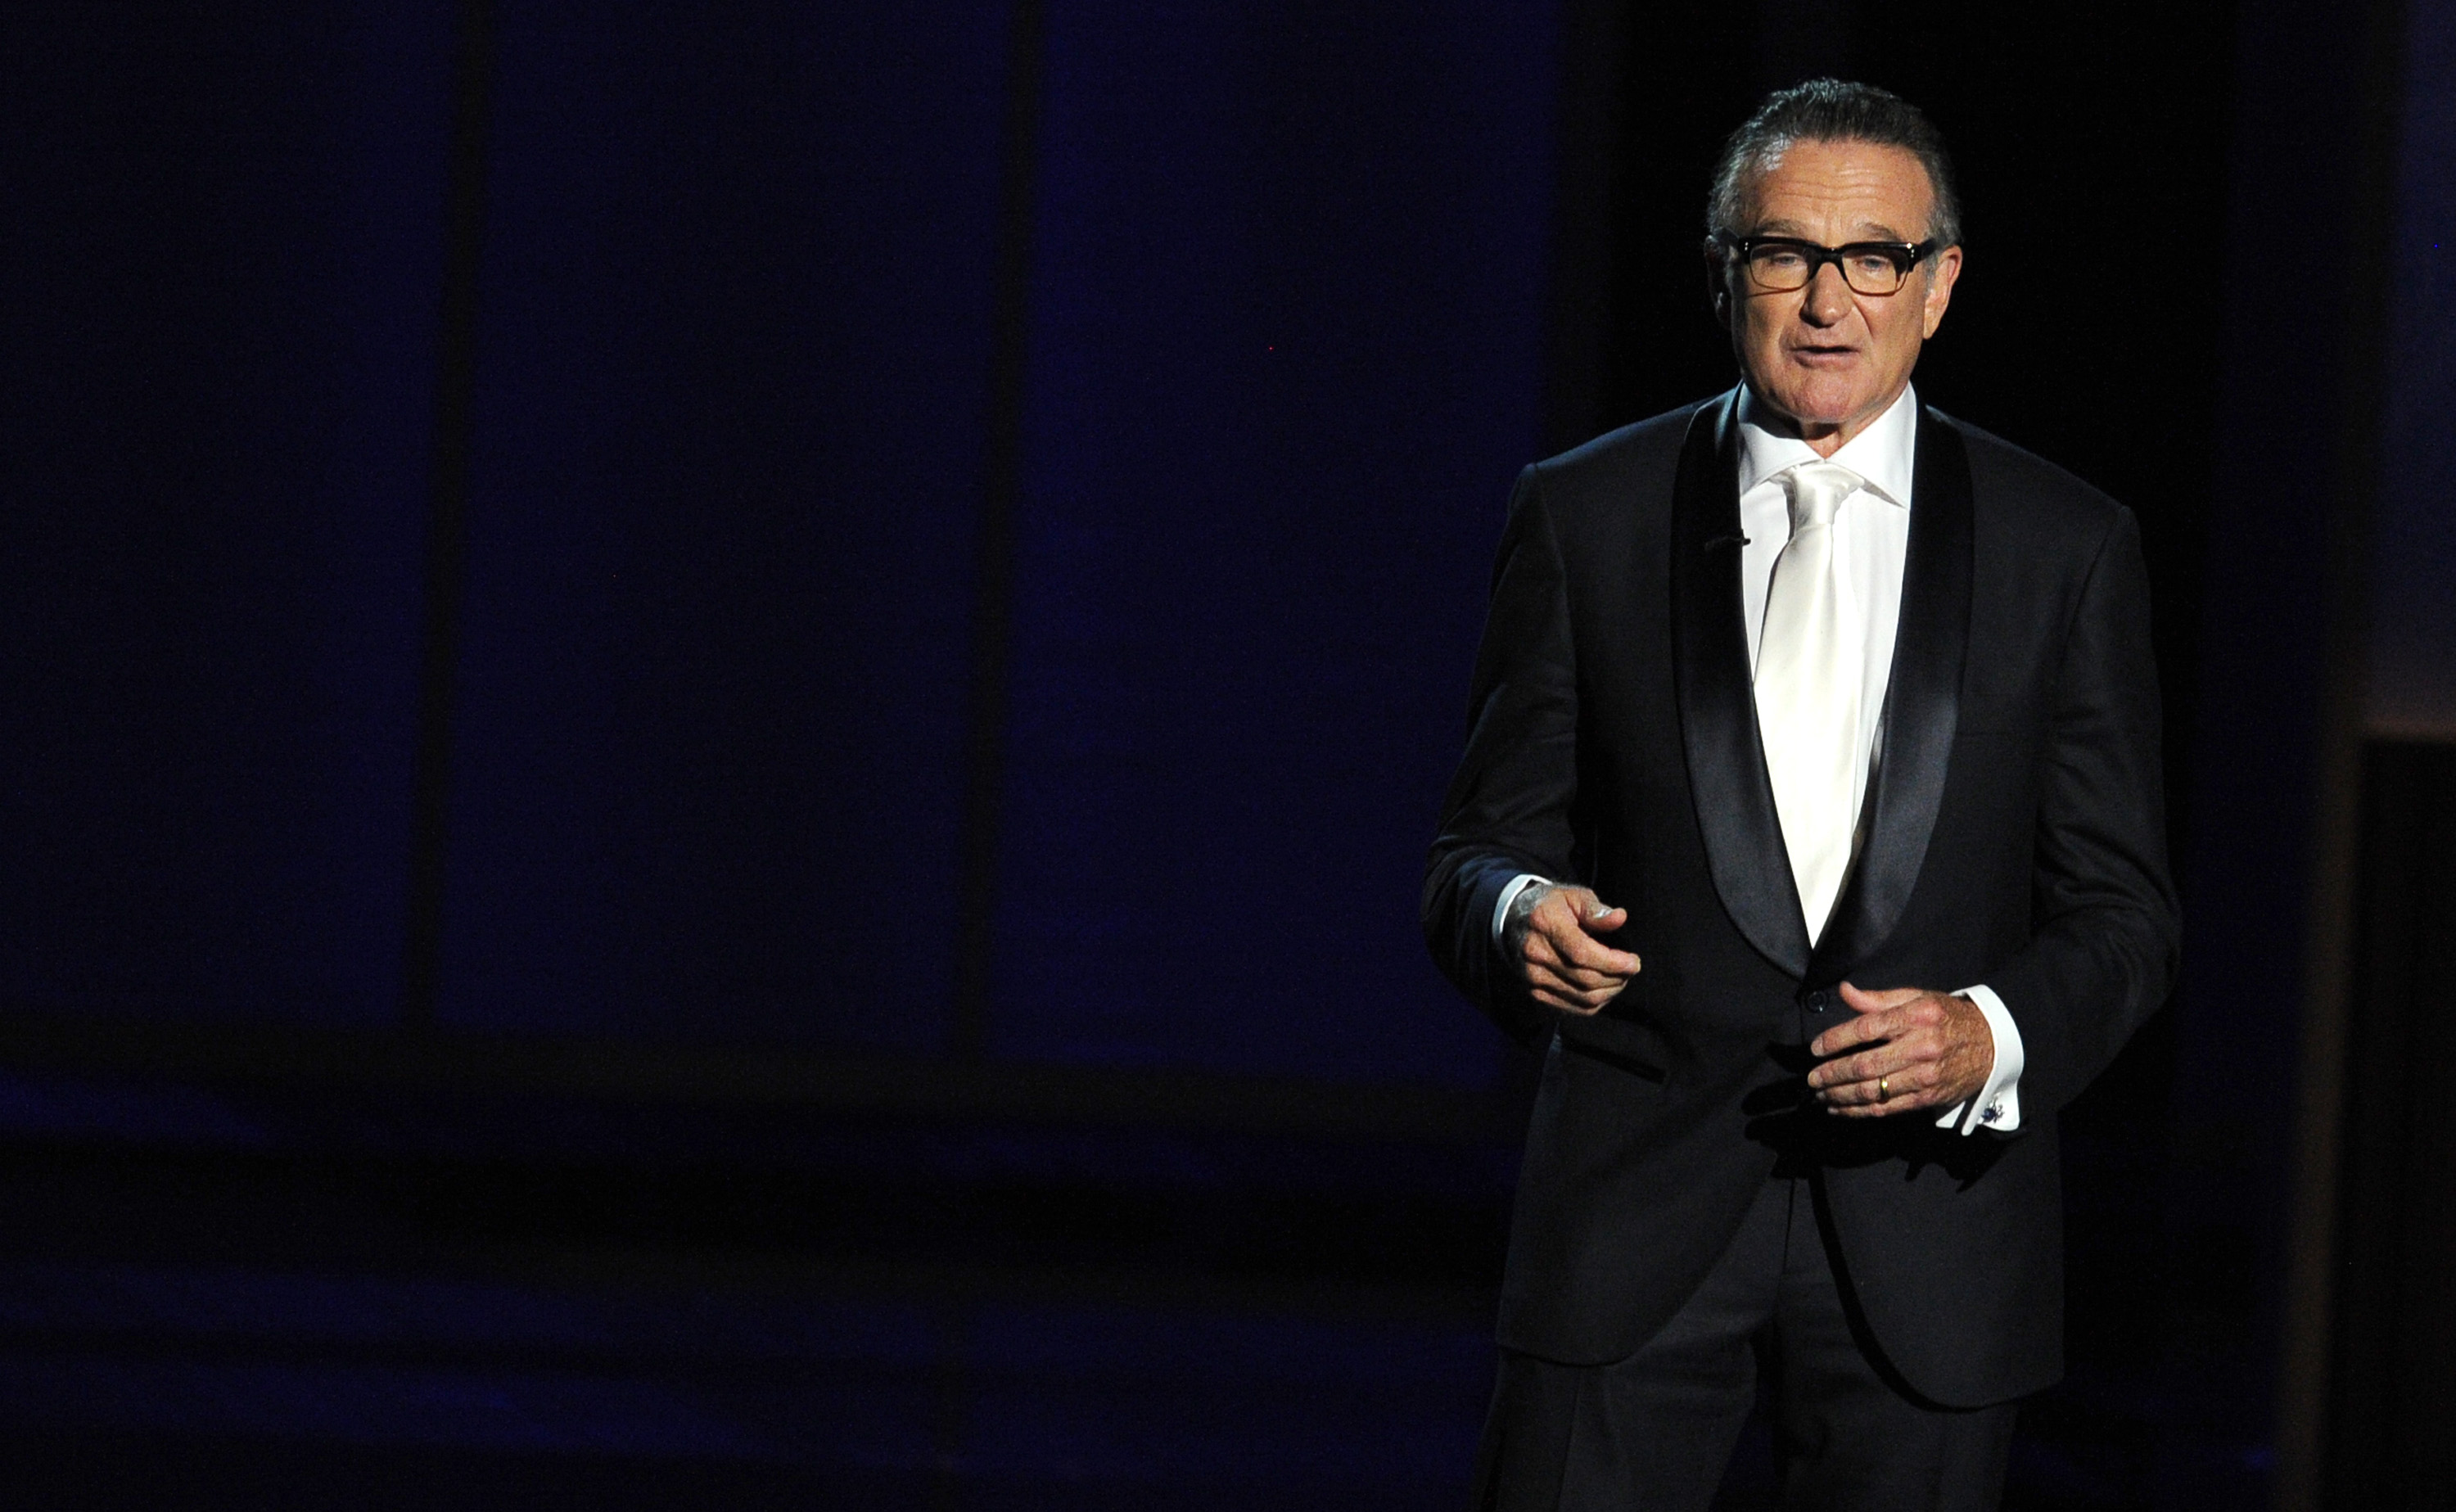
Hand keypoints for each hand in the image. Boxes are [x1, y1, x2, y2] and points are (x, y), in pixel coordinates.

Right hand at [1506, 884, 1641, 1015]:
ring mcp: (1532, 976)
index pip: (1582, 953)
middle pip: (1585, 979)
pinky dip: (1595, 1003)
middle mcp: (1535, 953)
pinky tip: (1605, 990)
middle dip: (1616, 978)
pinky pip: (1573, 1008)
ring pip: (1582, 997)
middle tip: (1631, 969)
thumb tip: (1619, 918)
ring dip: (1609, 992)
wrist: (1514, 920)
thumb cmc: (1551, 906)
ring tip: (1620, 979)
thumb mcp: (1573, 896)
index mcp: (1545, 924)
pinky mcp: (1535, 992)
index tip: (1634, 962)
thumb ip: (1595, 909)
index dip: (1613, 963)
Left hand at [1805, 982, 1992, 1117]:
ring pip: (1874, 1091)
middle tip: (1812, 1078)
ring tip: (1820, 1095)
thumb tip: (1844, 991)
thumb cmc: (1947, 1018)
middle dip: (1832, 1074)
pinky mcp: (1928, 1097)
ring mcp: (1925, 1076)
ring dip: (1841, 1096)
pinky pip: (1888, 1108)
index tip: (1815, 1048)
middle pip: (1866, 1065)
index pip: (1866, 1029)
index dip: (1836, 1040)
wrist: (1992, 1045)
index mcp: (1916, 1017)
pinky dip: (1860, 1111)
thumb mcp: (1917, 998)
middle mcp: (1921, 1047)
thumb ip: (1878, 999)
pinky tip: (1841, 1109)